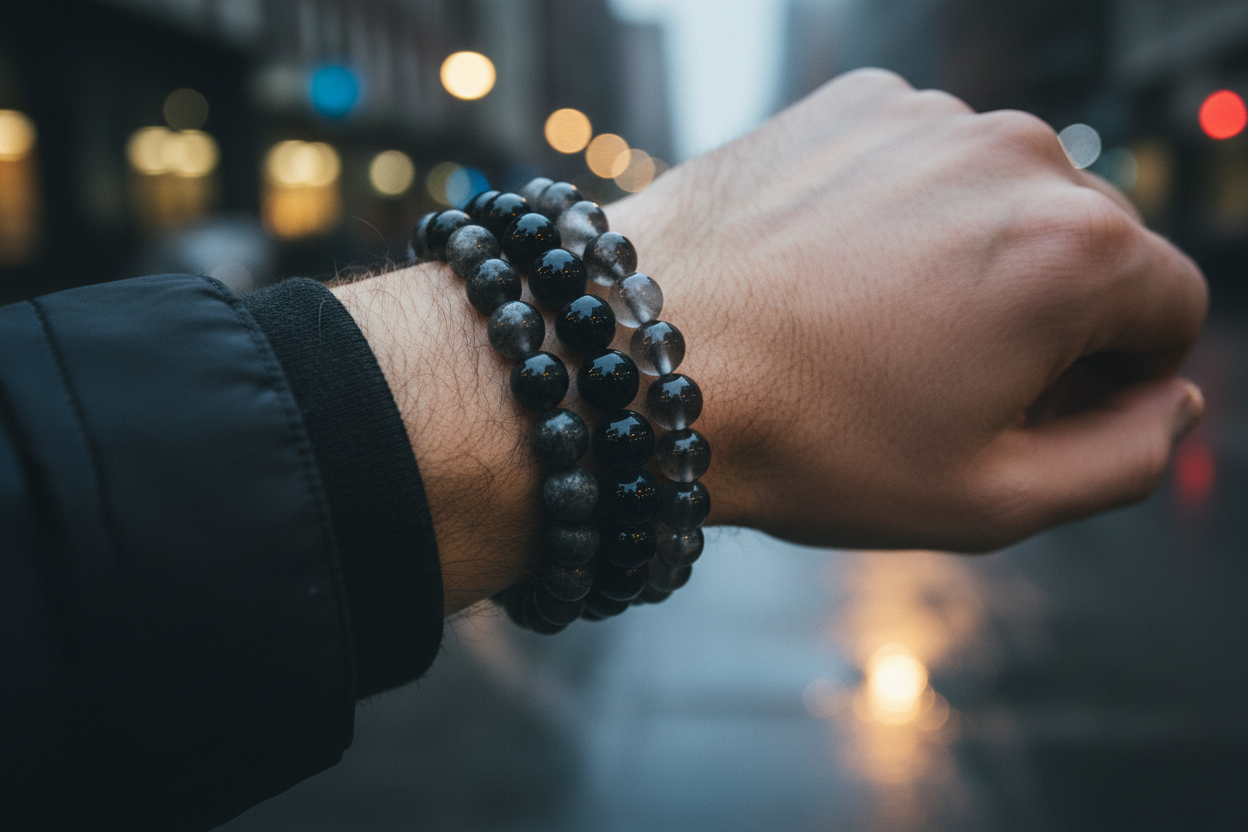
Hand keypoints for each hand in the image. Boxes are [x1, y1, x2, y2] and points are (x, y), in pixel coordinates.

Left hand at [608, 68, 1206, 551]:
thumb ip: (1121, 460)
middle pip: (1090, 247)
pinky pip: (922, 165)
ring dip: (972, 262)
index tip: (1035, 411)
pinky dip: (902, 216)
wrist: (644, 357)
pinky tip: (835, 276)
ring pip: (1003, 200)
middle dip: (1048, 319)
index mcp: (1076, 250)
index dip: (1116, 379)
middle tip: (947, 386)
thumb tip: (1169, 403)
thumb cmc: (809, 438)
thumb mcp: (989, 499)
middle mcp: (1016, 156)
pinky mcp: (853, 103)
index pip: (1170, 307)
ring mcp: (929, 117)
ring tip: (878, 333)